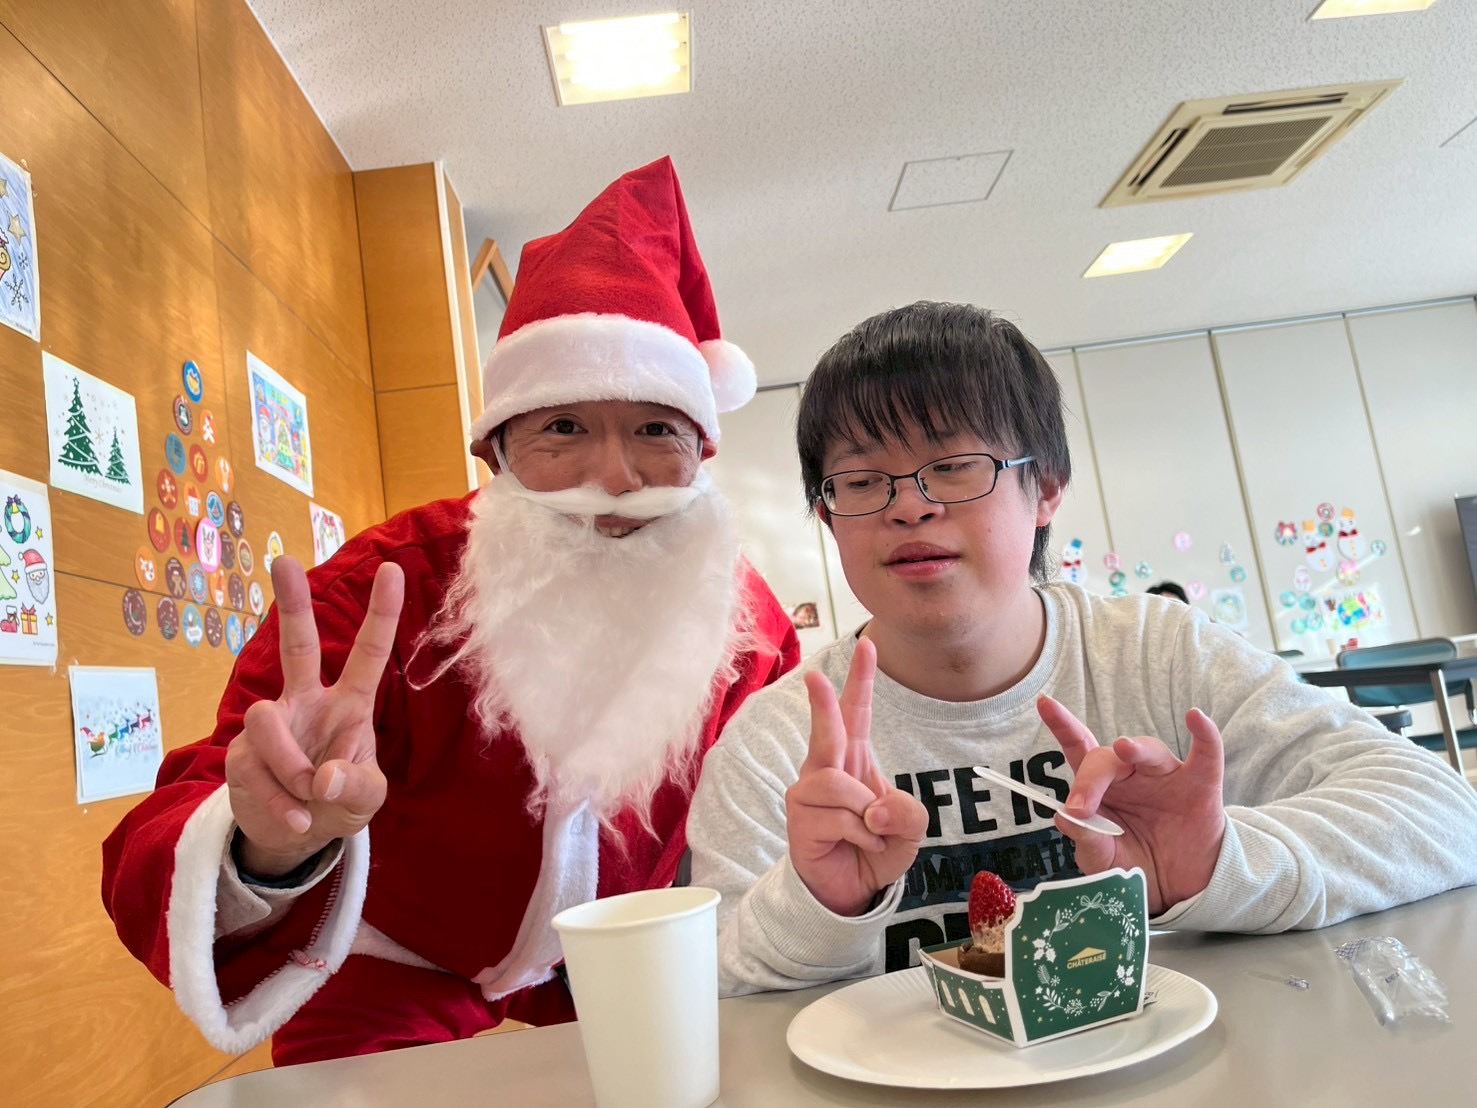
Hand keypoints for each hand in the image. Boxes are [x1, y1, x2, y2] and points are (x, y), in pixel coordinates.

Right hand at [225, 556, 403, 877]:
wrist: (295, 836)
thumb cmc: (338, 801)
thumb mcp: (366, 798)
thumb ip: (354, 785)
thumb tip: (322, 778)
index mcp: (349, 704)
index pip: (368, 654)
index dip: (382, 614)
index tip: (392, 570)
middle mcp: (308, 702)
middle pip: (297, 645)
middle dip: (291, 603)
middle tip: (284, 560)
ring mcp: (271, 726)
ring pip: (265, 721)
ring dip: (292, 767)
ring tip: (309, 796)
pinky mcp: (240, 754)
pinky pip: (254, 768)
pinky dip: (282, 802)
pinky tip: (297, 817)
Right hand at [785, 638, 927, 916]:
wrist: (851, 890)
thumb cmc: (876, 848)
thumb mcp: (912, 828)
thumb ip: (908, 811)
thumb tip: (873, 809)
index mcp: (855, 758)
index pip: (857, 713)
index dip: (862, 680)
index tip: (868, 645)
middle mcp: (827, 768)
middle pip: (827, 729)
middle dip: (822, 703)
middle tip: (815, 677)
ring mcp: (809, 792)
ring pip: (839, 784)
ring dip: (866, 812)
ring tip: (869, 832)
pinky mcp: (799, 818)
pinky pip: (839, 816)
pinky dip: (861, 834)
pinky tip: (857, 845)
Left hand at [1037, 695, 1225, 914]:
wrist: (1179, 892)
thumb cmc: (1134, 866)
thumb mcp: (1103, 861)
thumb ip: (1087, 841)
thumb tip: (1065, 817)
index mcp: (1101, 788)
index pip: (1078, 749)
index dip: (1062, 726)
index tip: (1044, 704)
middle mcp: (1131, 775)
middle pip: (1108, 757)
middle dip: (1091, 777)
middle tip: (1081, 807)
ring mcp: (1167, 777)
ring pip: (1150, 751)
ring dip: (1135, 749)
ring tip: (1122, 747)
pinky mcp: (1201, 787)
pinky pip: (1207, 755)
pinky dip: (1205, 735)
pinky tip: (1197, 718)